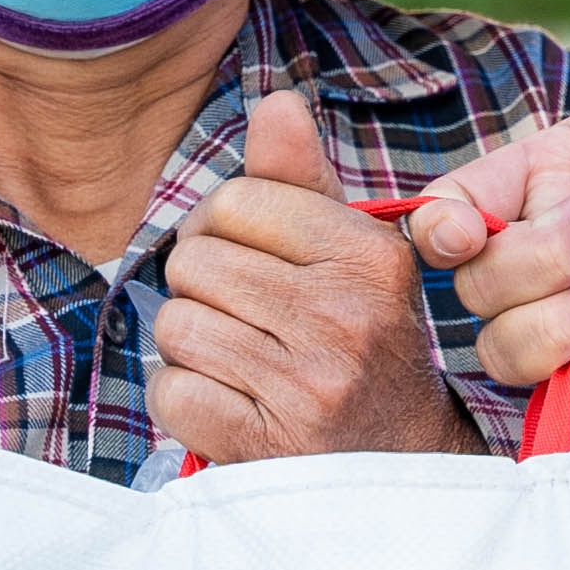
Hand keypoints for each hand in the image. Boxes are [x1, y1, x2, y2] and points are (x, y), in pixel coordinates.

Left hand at [158, 89, 476, 461]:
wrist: (399, 468)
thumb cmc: (363, 346)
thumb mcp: (353, 257)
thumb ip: (303, 181)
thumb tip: (275, 101)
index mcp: (369, 256)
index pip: (236, 202)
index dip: (223, 229)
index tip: (251, 262)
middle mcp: (346, 317)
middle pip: (194, 263)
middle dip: (202, 290)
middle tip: (244, 319)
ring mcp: (307, 386)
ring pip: (176, 327)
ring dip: (191, 347)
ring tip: (238, 362)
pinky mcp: (266, 446)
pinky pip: (170, 393)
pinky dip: (184, 402)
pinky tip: (226, 405)